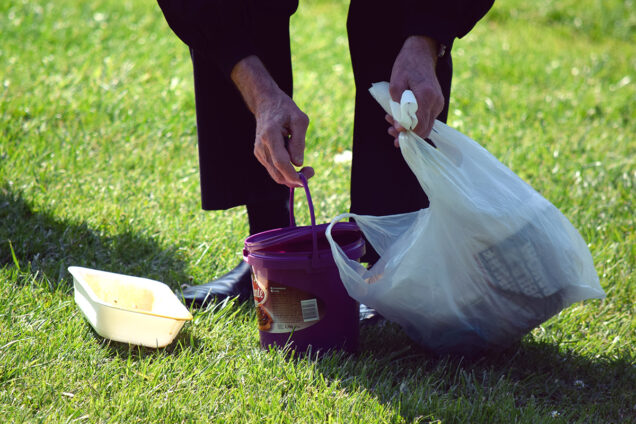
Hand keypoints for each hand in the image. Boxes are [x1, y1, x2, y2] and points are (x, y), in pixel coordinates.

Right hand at [231, 56, 313, 186]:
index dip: (293, 175)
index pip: (281, 163)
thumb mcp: (300, 120)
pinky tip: (292, 156)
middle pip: (277, 174)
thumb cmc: (286, 110)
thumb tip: (298, 163)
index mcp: (270, 135)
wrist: (266, 104)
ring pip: (276, 175)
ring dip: (291, 176)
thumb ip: (299, 142)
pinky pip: (274, 169)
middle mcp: (261, 146)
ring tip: (305, 166)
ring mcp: (259, 152)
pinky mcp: (260, 155)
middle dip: (295, 179)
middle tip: (310, 171)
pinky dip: (286, 170)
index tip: (306, 178)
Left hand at [388, 35, 443, 146]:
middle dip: (406, 133)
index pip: (419, 126)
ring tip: (391, 122)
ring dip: (408, 128)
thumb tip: (400, 126)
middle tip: (390, 129)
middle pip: (423, 130)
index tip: (393, 128)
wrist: (421, 53)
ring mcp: (438, 104)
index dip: (406, 132)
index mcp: (426, 96)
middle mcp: (436, 103)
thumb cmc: (407, 66)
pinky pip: (425, 119)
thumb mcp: (395, 85)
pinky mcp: (437, 104)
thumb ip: (398, 107)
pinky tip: (400, 117)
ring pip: (425, 127)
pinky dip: (413, 122)